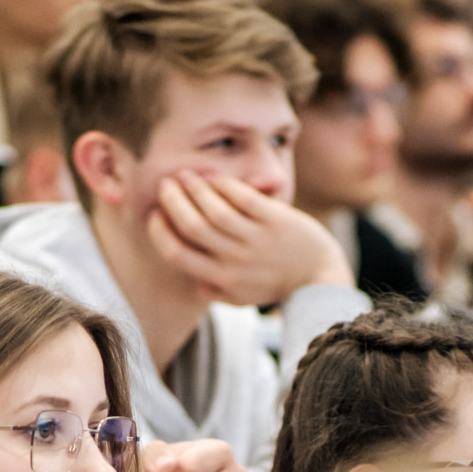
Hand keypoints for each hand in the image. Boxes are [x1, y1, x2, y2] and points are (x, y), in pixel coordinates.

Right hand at [146, 172, 352, 306]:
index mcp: (221, 278)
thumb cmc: (274, 284)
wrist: (318, 277)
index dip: (159, 231)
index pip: (176, 254)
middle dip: (172, 200)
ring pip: (214, 208)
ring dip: (195, 187)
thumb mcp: (241, 296)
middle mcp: (235, 260)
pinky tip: (214, 177)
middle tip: (167, 184)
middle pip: (191, 225)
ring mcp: (256, 239)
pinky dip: (224, 184)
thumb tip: (190, 281)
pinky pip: (243, 197)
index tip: (155, 214)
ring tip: (186, 175)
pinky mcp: (275, 220)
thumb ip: (214, 290)